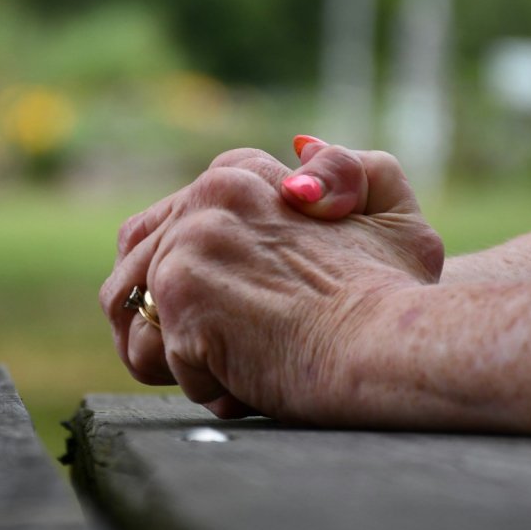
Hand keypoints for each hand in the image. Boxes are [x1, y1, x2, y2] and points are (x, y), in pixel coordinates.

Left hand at [100, 145, 443, 421]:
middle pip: (139, 273)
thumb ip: (345, 172)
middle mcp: (206, 196)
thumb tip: (298, 147)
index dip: (195, 285)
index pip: (167, 228)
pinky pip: (157, 357)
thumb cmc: (391, 292)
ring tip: (233, 364)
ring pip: (139, 317)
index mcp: (240, 173)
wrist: (389, 343)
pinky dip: (199, 382)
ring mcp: (188, 243)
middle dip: (174, 323)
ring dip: (179, 353)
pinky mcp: (178, 293)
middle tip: (231, 348)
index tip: (242, 308)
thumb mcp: (386, 212)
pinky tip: (247, 379)